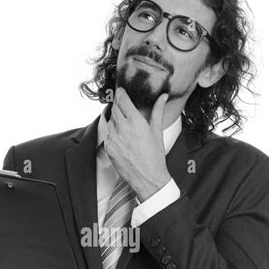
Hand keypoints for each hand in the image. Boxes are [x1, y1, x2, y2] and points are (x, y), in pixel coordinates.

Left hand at [104, 87, 171, 201]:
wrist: (147, 177)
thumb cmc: (155, 156)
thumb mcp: (157, 131)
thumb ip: (158, 111)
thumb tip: (162, 97)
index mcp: (136, 121)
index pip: (122, 100)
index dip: (120, 93)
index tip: (120, 91)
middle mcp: (122, 128)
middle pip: (115, 108)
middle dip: (118, 105)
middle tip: (122, 105)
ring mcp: (113, 138)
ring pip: (110, 121)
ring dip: (115, 119)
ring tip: (123, 124)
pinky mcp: (108, 147)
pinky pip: (106, 133)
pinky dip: (111, 131)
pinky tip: (119, 134)